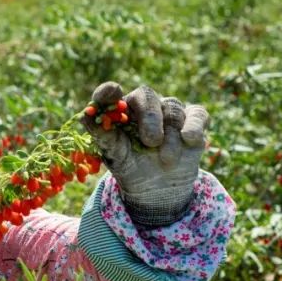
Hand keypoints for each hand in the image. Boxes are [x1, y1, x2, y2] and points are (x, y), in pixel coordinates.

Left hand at [81, 82, 208, 226]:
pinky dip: (194, 126)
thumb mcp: (114, 155)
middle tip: (151, 141)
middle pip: (147, 96)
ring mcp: (169, 111)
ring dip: (170, 137)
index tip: (111, 91)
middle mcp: (144, 105)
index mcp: (119, 110)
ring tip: (165, 159)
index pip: (110, 94)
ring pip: (172, 110)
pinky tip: (189, 139)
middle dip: (150, 117)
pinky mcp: (193, 120)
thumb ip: (103, 135)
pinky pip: (197, 114)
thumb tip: (84, 116)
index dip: (108, 92)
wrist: (157, 189)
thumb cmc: (130, 166)